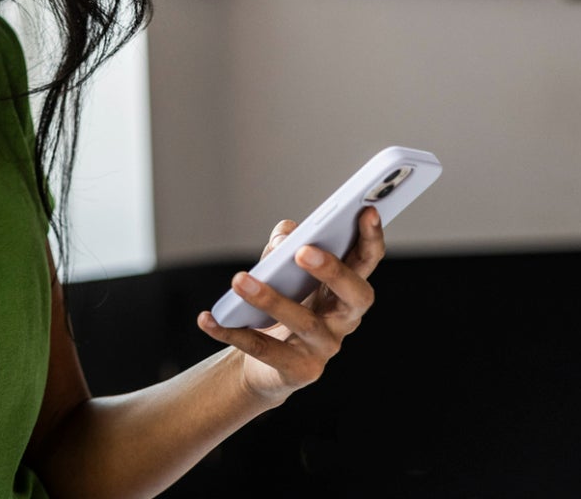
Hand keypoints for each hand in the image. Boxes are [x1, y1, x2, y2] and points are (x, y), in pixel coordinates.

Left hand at [195, 205, 385, 403]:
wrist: (266, 364)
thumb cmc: (283, 304)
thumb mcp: (282, 270)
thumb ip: (283, 245)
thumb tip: (284, 238)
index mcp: (347, 286)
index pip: (368, 260)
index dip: (372, 236)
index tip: (366, 210)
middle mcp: (346, 318)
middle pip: (355, 294)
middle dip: (332, 270)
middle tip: (302, 251)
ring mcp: (326, 347)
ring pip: (306, 322)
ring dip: (271, 299)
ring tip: (240, 280)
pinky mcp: (300, 371)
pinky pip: (265, 351)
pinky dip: (233, 332)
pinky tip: (208, 319)